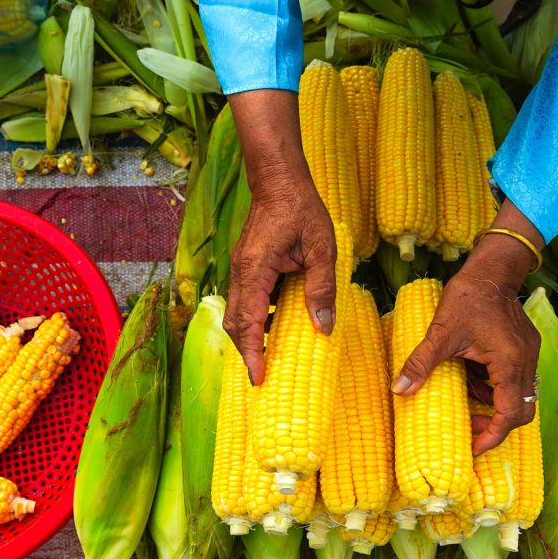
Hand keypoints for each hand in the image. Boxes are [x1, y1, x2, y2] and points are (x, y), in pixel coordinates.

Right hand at [224, 179, 335, 384]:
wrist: (279, 181)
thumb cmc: (301, 209)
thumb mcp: (322, 248)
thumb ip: (321, 287)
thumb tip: (322, 327)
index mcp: (256, 269)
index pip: (248, 321)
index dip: (253, 352)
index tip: (258, 377)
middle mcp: (241, 273)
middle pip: (235, 323)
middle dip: (246, 351)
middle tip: (263, 377)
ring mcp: (241, 270)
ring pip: (237, 313)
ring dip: (250, 337)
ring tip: (270, 359)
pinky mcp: (247, 267)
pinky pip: (246, 301)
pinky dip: (256, 320)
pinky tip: (276, 328)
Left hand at [391, 203, 543, 454]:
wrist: (492, 269)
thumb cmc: (468, 297)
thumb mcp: (441, 333)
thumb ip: (421, 364)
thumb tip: (398, 390)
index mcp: (509, 363)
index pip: (509, 414)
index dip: (492, 436)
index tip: (474, 448)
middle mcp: (525, 362)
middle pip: (521, 410)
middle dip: (495, 424)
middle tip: (470, 429)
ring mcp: (528, 354)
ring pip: (518, 394)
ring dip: (492, 403)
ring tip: (464, 398)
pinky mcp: (525, 346)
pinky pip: (514, 377)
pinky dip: (494, 385)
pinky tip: (471, 376)